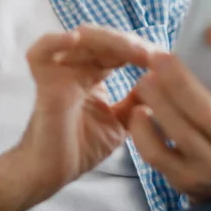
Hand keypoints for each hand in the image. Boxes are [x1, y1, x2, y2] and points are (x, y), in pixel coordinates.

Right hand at [10, 25, 161, 202]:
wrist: (53, 172)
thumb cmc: (80, 147)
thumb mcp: (121, 122)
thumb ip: (137, 102)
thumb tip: (163, 85)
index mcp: (93, 73)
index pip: (118, 50)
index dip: (142, 51)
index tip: (168, 61)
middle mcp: (76, 67)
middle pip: (103, 39)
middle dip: (130, 43)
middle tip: (153, 55)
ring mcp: (59, 71)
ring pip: (81, 38)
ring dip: (109, 39)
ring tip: (133, 50)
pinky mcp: (44, 81)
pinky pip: (41, 52)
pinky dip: (55, 41)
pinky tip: (75, 39)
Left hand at [128, 23, 210, 202]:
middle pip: (206, 110)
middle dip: (179, 81)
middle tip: (159, 56)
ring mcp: (210, 164)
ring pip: (179, 131)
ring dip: (158, 101)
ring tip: (144, 80)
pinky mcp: (184, 179)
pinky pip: (157, 154)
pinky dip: (143, 133)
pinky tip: (137, 112)